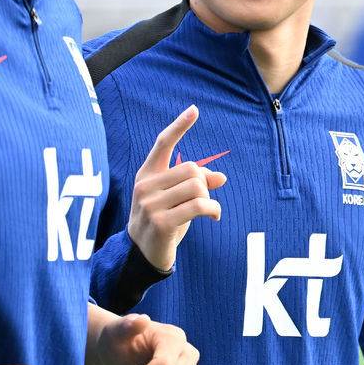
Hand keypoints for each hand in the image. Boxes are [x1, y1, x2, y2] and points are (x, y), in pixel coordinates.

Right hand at [127, 105, 226, 270]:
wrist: (142, 254)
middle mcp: (145, 186)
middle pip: (191, 169)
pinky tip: (214, 216)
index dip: (179, 126)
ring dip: (210, 199)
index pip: (163, 144)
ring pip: (197, 186)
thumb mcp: (176, 200)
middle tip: (205, 198)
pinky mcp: (161, 222)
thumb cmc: (162, 222)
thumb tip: (221, 176)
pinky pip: (199, 206)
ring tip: (210, 210)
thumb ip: (195, 185)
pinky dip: (213, 210)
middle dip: (205, 183)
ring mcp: (151, 204)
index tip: (195, 110)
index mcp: (146, 174)